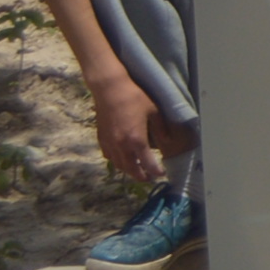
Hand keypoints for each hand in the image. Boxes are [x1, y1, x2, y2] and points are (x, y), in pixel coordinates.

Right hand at [88, 73, 167, 187]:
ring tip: (137, 171)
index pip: (148, 163)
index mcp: (136, 140)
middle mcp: (121, 146)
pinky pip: (109, 156)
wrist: (110, 90)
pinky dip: (117, 161)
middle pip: (131, 169)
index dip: (156, 171)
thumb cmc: (134, 98)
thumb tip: (167, 142)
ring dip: (129, 171)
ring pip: (119, 165)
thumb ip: (161, 129)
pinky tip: (122, 158)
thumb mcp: (154, 111)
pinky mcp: (101, 139)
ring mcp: (110, 144)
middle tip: (149, 178)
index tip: (162, 174)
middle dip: (141, 176)